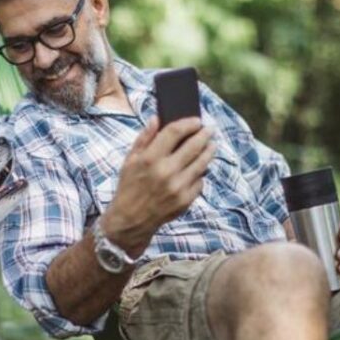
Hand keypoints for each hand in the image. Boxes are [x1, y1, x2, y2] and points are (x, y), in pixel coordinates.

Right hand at [101, 116, 215, 257]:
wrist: (130, 220)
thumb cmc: (129, 187)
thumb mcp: (130, 160)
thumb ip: (144, 138)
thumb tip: (157, 118)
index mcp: (150, 159)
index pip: (175, 132)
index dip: (188, 123)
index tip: (196, 120)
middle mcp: (166, 171)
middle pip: (194, 145)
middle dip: (204, 134)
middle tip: (209, 130)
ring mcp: (178, 187)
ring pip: (202, 163)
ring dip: (209, 151)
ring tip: (211, 145)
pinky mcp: (185, 200)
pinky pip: (200, 181)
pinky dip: (200, 174)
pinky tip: (198, 169)